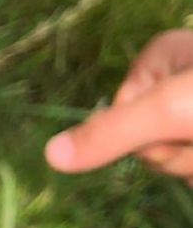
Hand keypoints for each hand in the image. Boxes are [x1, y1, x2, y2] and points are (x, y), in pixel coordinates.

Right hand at [45, 30, 192, 183]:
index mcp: (161, 60)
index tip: (171, 123)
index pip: (122, 111)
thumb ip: (111, 133)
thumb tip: (49, 155)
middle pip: (148, 138)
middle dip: (172, 150)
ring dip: (192, 161)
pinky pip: (191, 167)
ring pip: (172, 157)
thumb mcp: (167, 109)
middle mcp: (179, 83)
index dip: (140, 130)